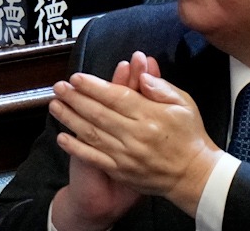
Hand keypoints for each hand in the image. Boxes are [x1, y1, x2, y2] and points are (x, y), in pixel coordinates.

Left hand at [50, 52, 217, 218]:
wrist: (195, 176)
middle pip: (98, 113)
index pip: (116, 97)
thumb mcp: (184, 105)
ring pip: (91, 133)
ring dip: (69, 118)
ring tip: (54, 105)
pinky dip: (76, 147)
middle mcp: (136, 135)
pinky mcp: (121, 170)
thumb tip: (140, 72)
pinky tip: (61, 137)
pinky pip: (94, 158)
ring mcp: (127, 155)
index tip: (75, 78)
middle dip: (74, 99)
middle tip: (58, 87)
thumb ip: (160, 87)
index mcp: (151, 116)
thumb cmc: (188, 136)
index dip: (93, 86)